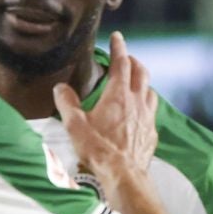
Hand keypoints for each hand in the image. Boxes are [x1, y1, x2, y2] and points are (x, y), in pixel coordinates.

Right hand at [55, 32, 158, 180]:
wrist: (124, 175)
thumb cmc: (99, 150)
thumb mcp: (75, 125)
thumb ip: (67, 103)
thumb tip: (60, 88)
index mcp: (118, 95)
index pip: (121, 64)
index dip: (119, 48)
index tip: (118, 37)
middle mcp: (137, 102)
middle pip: (141, 73)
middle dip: (133, 61)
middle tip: (126, 58)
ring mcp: (147, 117)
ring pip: (150, 91)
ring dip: (143, 82)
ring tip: (135, 82)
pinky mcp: (151, 132)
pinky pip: (152, 112)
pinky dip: (146, 104)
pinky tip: (139, 112)